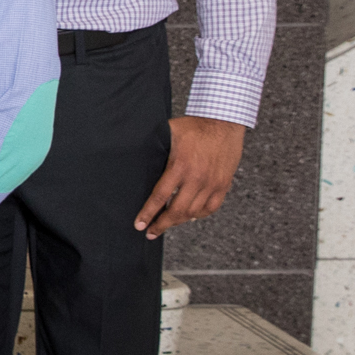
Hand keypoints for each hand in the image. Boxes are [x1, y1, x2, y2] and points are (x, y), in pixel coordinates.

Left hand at [134, 116, 245, 235]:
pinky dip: (199, 215)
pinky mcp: (223, 184)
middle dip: (161, 224)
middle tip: (150, 232)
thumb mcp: (169, 133)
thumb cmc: (194, 126)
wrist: (224, 122)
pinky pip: (211, 208)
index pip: (160, 196)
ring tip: (167, 224)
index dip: (148, 213)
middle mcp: (197, 177)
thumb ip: (154, 149)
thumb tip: (129, 155)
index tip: (139, 225)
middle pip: (177, 210)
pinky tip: (189, 216)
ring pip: (194, 212)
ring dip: (178, 221)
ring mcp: (212, 183)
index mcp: (179, 166)